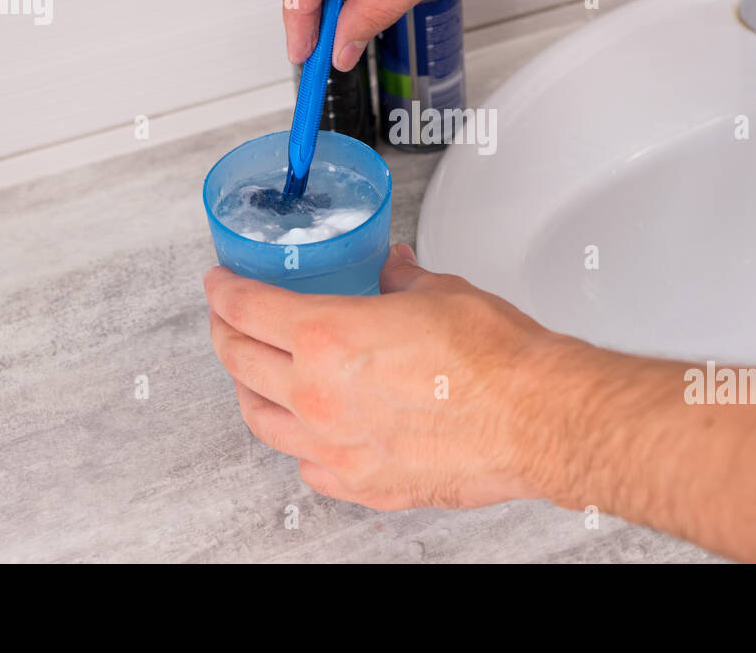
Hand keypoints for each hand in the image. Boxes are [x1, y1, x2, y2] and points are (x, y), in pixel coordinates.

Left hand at [203, 244, 576, 508]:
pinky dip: (297, 444)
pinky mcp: (364, 484)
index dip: (224, 291)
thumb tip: (394, 271)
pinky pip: (307, 465)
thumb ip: (402, 281)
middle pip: (242, 363)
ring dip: (248, 391)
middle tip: (227, 321)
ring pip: (262, 420)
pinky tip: (304, 433)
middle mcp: (318, 397)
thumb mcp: (440, 292)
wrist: (536, 419)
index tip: (219, 283)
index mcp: (327, 338)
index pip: (247, 309)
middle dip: (226, 335)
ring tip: (251, 376)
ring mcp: (336, 448)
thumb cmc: (497, 360)